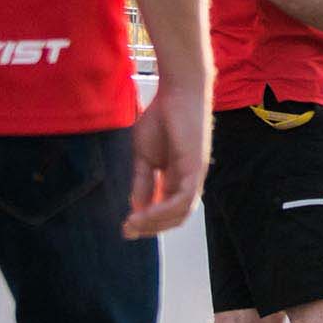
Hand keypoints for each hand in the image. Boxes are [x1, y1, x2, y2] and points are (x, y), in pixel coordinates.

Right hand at [122, 84, 208, 238]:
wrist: (177, 91)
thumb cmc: (161, 118)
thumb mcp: (144, 156)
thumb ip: (142, 182)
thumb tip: (136, 208)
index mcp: (177, 178)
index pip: (166, 210)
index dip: (147, 222)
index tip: (126, 228)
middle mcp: (189, 181)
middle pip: (174, 217)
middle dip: (150, 227)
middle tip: (127, 231)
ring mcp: (195, 176)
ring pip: (179, 213)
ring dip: (155, 223)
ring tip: (132, 223)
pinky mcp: (196, 169)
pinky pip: (183, 200)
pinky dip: (164, 211)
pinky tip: (145, 213)